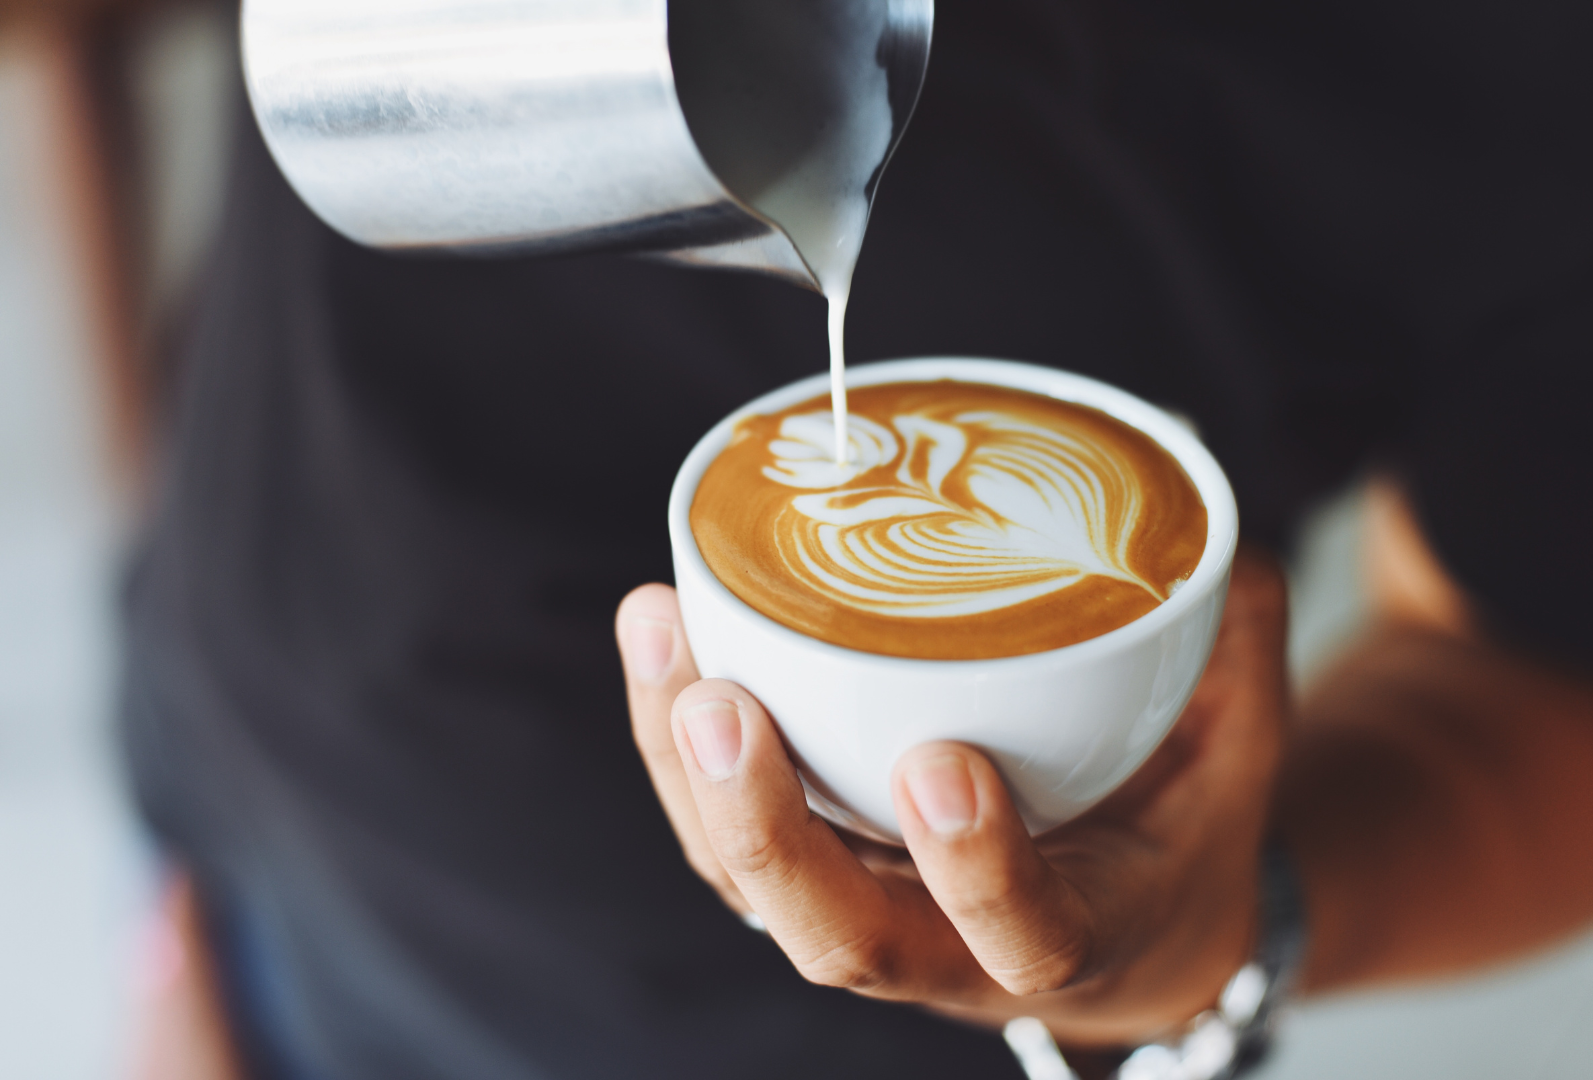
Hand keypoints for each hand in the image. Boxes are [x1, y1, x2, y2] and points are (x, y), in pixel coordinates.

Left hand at [616, 551, 1287, 1045]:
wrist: (1124, 924)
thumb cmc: (1176, 833)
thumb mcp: (1238, 754)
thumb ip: (1232, 644)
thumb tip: (1206, 512)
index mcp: (1073, 938)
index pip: (1022, 939)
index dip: (978, 871)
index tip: (945, 766)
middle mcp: (947, 949)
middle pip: (836, 936)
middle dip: (765, 828)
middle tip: (722, 707)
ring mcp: (865, 908)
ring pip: (748, 881)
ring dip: (686, 767)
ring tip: (661, 630)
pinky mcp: (812, 865)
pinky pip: (721, 829)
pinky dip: (675, 738)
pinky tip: (660, 630)